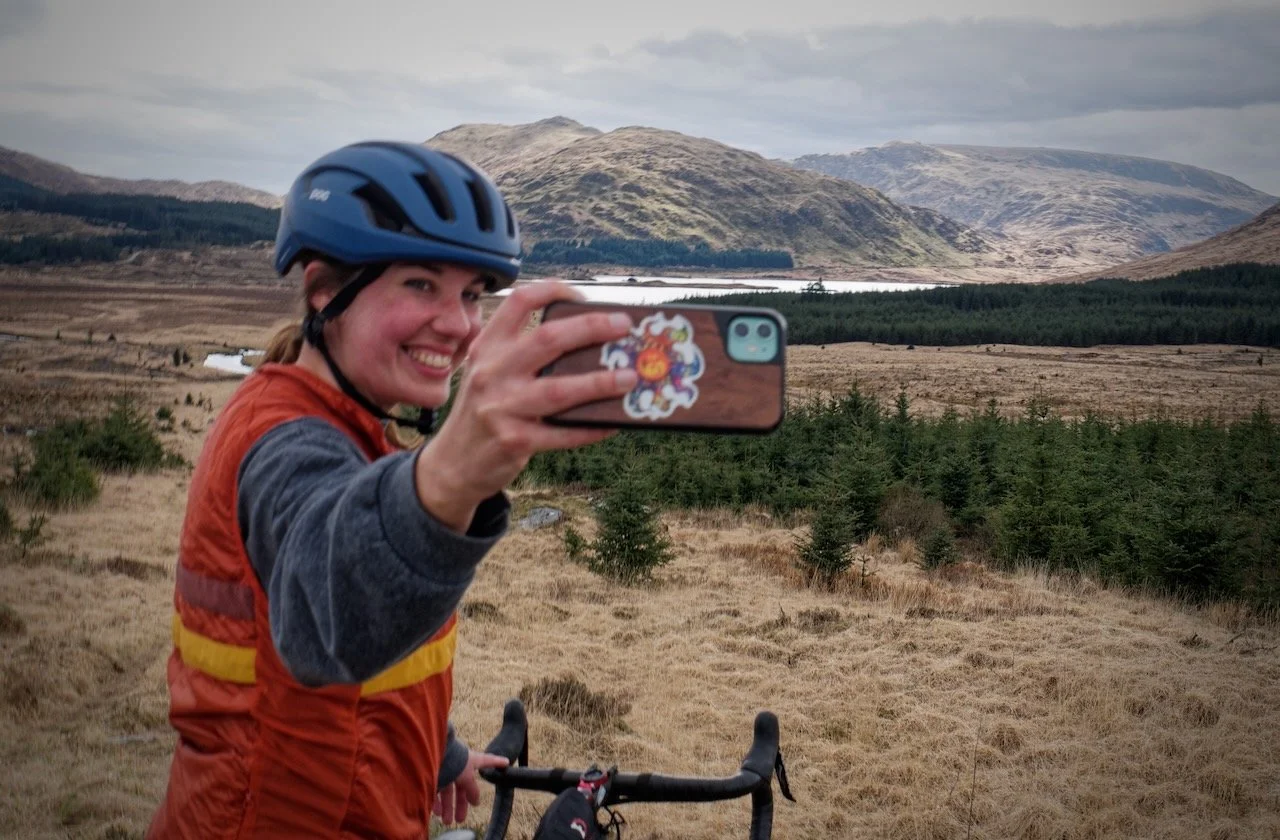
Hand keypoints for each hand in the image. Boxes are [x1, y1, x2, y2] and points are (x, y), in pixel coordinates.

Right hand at [416, 282, 637, 530]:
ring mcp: (501, 407)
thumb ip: (523, 355)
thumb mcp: (490, 373)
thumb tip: (591, 345)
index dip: (553, 291)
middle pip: (548, 339)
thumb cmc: (484, 410)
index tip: (583, 295)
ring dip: (600, 383)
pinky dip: (591, 428)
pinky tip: (612, 422)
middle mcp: (492, 371)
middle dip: (592, 328)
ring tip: (630, 377)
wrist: (454, 462)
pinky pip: (562, 433)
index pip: (519, 302)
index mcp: (488, 347)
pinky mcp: (514, 441)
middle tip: (623, 326)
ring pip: (559, 389)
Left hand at [434, 749, 509, 824]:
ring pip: (448, 791)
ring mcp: (446, 769)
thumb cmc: (453, 761)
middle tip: (460, 819)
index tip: (506, 762)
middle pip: (463, 786)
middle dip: (461, 804)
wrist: (431, 754)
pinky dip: (437, 802)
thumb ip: (472, 789)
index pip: (487, 761)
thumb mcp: (467, 776)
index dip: (497, 762)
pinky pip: (436, 790)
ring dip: (448, 807)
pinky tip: (437, 813)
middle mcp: (459, 765)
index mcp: (471, 760)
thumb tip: (476, 801)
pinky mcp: (432, 775)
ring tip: (447, 821)